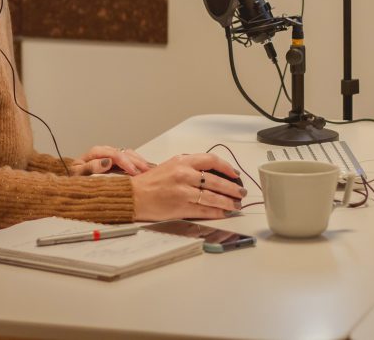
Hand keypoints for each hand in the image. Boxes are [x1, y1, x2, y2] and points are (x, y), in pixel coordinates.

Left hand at [69, 145, 152, 175]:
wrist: (73, 188)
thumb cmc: (76, 182)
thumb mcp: (79, 176)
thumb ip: (91, 168)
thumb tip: (106, 162)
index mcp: (94, 154)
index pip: (111, 153)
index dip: (123, 161)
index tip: (132, 170)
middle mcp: (104, 153)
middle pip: (122, 152)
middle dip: (135, 161)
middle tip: (144, 171)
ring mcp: (111, 157)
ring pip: (128, 154)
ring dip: (139, 162)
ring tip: (148, 170)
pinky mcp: (116, 163)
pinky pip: (129, 159)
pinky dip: (138, 163)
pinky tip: (146, 168)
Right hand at [129, 153, 246, 221]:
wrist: (133, 196)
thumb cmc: (149, 182)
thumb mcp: (170, 165)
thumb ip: (190, 167)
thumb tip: (212, 174)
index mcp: (182, 161)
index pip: (211, 160)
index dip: (227, 168)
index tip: (235, 174)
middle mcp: (184, 175)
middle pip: (216, 181)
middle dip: (232, 188)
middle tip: (240, 192)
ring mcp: (183, 192)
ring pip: (213, 197)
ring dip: (228, 202)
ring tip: (235, 204)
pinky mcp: (181, 207)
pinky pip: (204, 210)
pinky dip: (217, 212)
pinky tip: (223, 213)